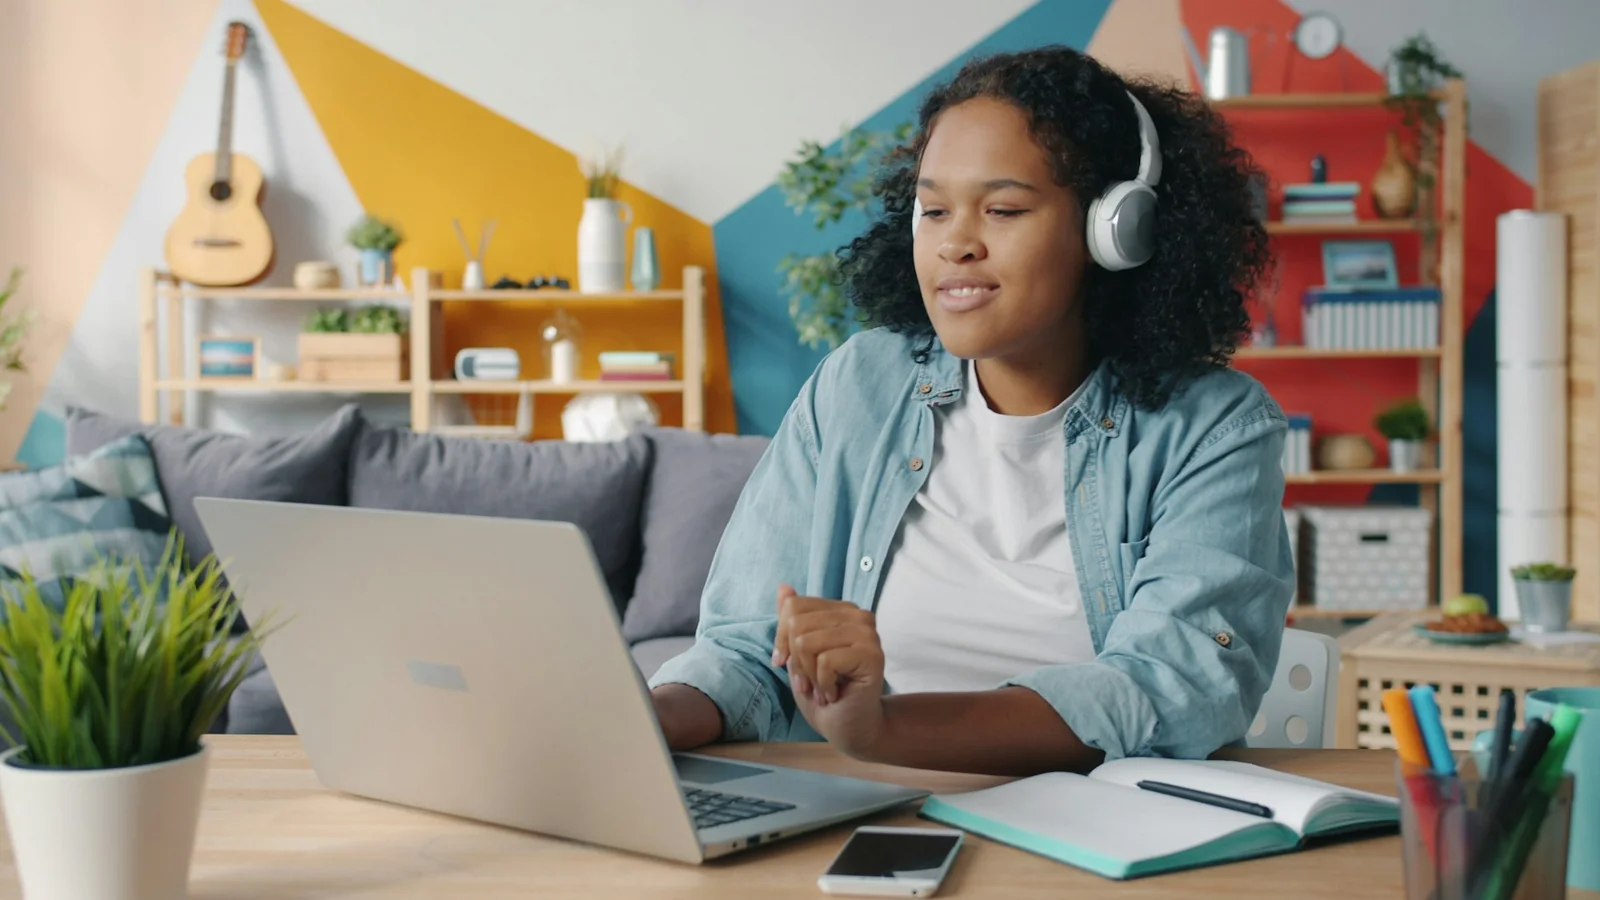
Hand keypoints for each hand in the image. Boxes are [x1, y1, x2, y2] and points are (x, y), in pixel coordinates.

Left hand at [771, 584, 886, 756]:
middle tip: (809, 683)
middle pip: (797, 624)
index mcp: (840, 610)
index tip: (786, 664)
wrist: (849, 727)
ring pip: (808, 642)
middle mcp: (857, 615)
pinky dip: (823, 685)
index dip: (782, 639)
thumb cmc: (823, 690)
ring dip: (808, 676)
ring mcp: (868, 634)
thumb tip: (784, 587)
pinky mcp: (872, 655)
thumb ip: (792, 620)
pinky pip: (825, 661)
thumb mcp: (798, 653)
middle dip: (796, 662)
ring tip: (822, 689)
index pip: (794, 606)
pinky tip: (835, 693)